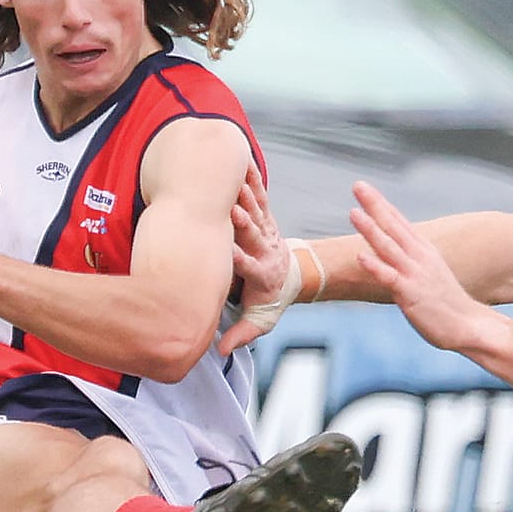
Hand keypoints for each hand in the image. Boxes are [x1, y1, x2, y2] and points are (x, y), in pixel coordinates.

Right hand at [218, 166, 300, 355]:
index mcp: (263, 275)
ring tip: (234, 178)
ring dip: (247, 195)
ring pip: (258, 211)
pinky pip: (261, 195)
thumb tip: (219, 351)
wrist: (293, 278)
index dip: (238, 261)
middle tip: (233, 208)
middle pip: (255, 235)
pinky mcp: (267, 218)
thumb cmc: (269, 301)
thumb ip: (242, 334)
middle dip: (244, 222)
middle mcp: (267, 250)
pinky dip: (252, 179)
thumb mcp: (259, 321)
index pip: (249, 268)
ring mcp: (268, 232)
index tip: (226, 253)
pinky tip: (243, 160)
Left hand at [349, 181, 497, 354]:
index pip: (399, 222)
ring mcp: (415, 275)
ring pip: (389, 247)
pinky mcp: (411, 294)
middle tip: (358, 185)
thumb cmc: (448, 305)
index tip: (364, 187)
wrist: (469, 326)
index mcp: (424, 251)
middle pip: (394, 226)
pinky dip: (375, 266)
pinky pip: (390, 277)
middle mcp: (420, 258)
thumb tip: (399, 257)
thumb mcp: (431, 275)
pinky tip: (360, 256)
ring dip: (371, 229)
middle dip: (375, 204)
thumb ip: (414, 263)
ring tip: (354, 212)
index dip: (381, 203)